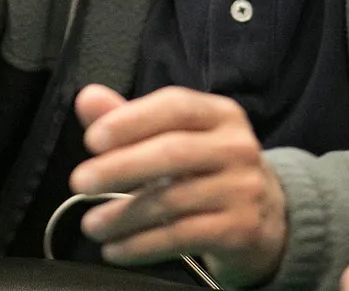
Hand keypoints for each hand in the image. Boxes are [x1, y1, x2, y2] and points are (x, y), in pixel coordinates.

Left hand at [69, 84, 286, 287]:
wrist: (266, 218)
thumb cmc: (206, 170)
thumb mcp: (173, 138)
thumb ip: (128, 119)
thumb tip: (87, 98)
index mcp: (220, 114)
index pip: (175, 106)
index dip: (132, 120)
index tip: (92, 139)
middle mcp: (238, 146)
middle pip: (173, 152)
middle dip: (120, 168)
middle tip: (81, 183)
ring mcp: (243, 189)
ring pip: (173, 200)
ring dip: (123, 215)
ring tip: (91, 226)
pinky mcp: (241, 230)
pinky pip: (182, 236)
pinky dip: (142, 245)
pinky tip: (116, 249)